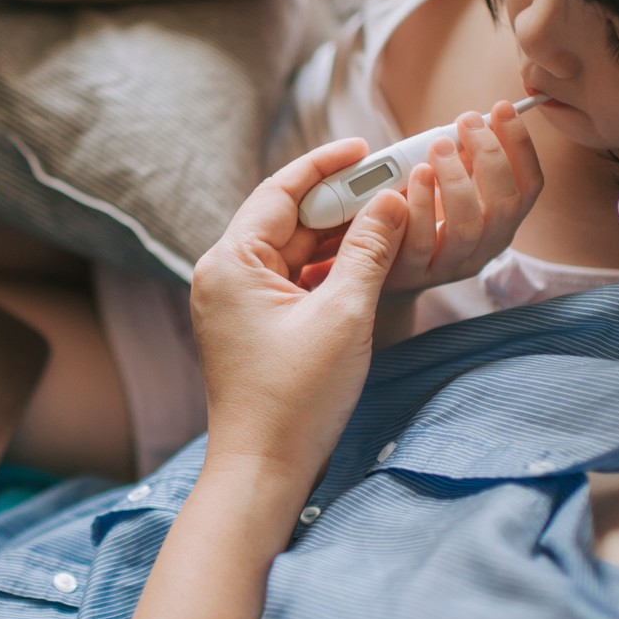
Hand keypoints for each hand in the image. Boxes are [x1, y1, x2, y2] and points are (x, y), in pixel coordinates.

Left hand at [191, 140, 407, 484]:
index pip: (280, 191)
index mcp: (231, 262)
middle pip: (287, 218)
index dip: (327, 166)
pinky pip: (293, 281)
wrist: (262, 471)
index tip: (368, 147)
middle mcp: (223, 275)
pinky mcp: (251, 327)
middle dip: (341, 202)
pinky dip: (328, 270)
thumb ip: (370, 249)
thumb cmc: (296, 398)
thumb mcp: (345, 315)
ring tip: (391, 220)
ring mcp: (235, 303)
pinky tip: (368, 263)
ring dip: (339, 237)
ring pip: (293, 251)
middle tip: (394, 184)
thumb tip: (394, 200)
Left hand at [383, 100, 544, 296]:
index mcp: (500, 222)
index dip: (520, 146)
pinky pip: (421, 242)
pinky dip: (421, 205)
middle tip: (466, 122)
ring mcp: (449, 265)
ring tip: (439, 146)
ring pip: (468, 227)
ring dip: (456, 180)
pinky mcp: (412, 275)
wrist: (383, 273)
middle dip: (490, 156)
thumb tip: (475, 120)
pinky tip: (415, 176)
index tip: (501, 109)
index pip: (529, 186)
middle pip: (506, 205)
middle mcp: (484, 247)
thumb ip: (462, 160)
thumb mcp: (447, 188)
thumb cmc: (418, 219)